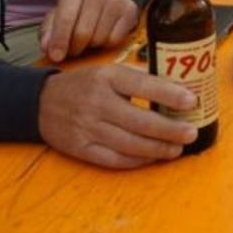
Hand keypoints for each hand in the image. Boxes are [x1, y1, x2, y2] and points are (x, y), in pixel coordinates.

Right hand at [37, 65, 197, 167]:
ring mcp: (88, 128)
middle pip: (140, 121)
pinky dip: (137, 161)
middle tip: (191, 133)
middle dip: (170, 130)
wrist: (40, 103)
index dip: (169, 94)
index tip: (191, 101)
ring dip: (158, 149)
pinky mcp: (81, 148)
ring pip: (130, 144)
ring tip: (177, 148)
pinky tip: (153, 158)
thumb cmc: (83, 86)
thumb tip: (178, 89)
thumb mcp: (107, 72)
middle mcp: (97, 102)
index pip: (142, 85)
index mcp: (107, 77)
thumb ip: (138, 79)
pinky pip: (114, 159)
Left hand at [39, 0, 140, 62]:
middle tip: (73, 50)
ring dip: (91, 46)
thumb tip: (47, 47)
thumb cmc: (80, 8)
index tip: (56, 57)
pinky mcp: (129, 10)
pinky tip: (103, 36)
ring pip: (99, 38)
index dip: (59, 40)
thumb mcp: (60, 14)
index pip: (66, 18)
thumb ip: (49, 31)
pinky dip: (106, 44)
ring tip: (89, 39)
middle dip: (75, 48)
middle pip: (83, 33)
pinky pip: (115, 40)